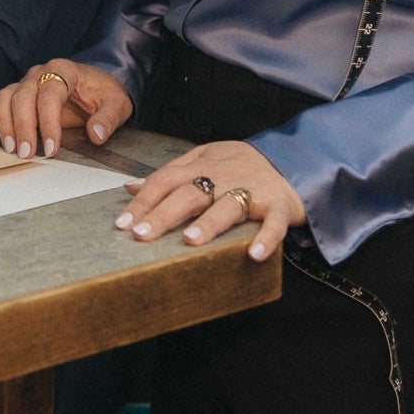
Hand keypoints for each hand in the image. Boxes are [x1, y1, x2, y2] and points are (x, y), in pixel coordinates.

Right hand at [0, 59, 132, 158]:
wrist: (97, 85)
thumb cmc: (104, 93)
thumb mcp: (116, 103)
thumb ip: (108, 118)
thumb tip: (96, 134)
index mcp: (64, 69)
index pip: (50, 94)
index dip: (48, 121)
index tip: (52, 147)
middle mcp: (40, 73)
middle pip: (22, 95)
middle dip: (22, 126)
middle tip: (26, 153)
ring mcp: (26, 83)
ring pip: (6, 98)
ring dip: (5, 124)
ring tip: (11, 150)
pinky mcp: (17, 96)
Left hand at [116, 141, 303, 262]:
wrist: (292, 159)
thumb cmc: (240, 164)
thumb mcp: (203, 159)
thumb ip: (170, 173)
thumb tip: (131, 187)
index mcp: (202, 165)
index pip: (165, 180)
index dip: (143, 201)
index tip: (122, 224)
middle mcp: (224, 176)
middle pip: (190, 193)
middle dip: (164, 214)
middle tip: (142, 235)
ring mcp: (252, 190)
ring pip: (228, 205)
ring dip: (210, 223)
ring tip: (190, 240)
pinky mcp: (279, 205)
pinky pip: (273, 223)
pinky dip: (266, 238)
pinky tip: (253, 254)